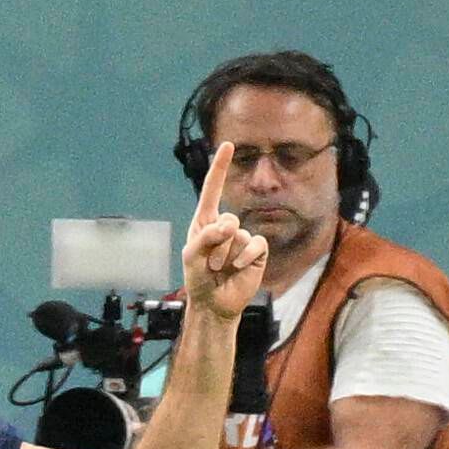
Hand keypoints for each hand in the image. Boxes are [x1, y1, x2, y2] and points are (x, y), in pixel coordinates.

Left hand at [180, 141, 267, 321]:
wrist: (214, 303)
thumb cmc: (198, 278)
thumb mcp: (192, 256)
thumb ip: (205, 237)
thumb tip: (229, 225)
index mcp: (206, 221)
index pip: (212, 190)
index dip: (220, 168)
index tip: (227, 145)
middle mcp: (225, 225)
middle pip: (227, 219)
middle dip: (216, 243)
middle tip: (210, 263)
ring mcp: (243, 237)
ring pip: (239, 236)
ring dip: (226, 256)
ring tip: (221, 269)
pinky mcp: (257, 251)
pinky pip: (254, 245)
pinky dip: (244, 258)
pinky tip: (238, 269)